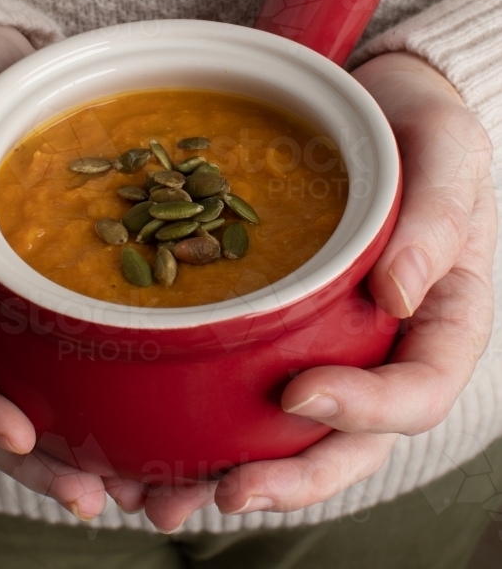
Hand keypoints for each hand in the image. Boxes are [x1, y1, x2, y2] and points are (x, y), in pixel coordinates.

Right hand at [0, 26, 145, 520]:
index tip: (22, 433)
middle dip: (39, 459)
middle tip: (101, 496)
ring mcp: (4, 295)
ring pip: (37, 386)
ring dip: (83, 442)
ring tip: (141, 485)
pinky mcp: (51, 277)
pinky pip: (78, 337)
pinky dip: (112, 381)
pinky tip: (157, 409)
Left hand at [138, 52, 496, 530]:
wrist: (378, 104)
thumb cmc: (425, 129)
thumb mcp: (447, 154)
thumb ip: (437, 219)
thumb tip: (398, 294)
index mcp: (442, 320)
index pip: (417, 392)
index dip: (363, 411)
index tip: (300, 395)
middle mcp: (388, 346)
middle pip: (351, 439)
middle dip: (290, 476)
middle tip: (225, 492)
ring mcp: (336, 340)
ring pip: (295, 429)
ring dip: (235, 469)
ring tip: (163, 495)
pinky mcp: (285, 322)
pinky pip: (251, 376)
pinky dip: (206, 413)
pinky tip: (150, 433)